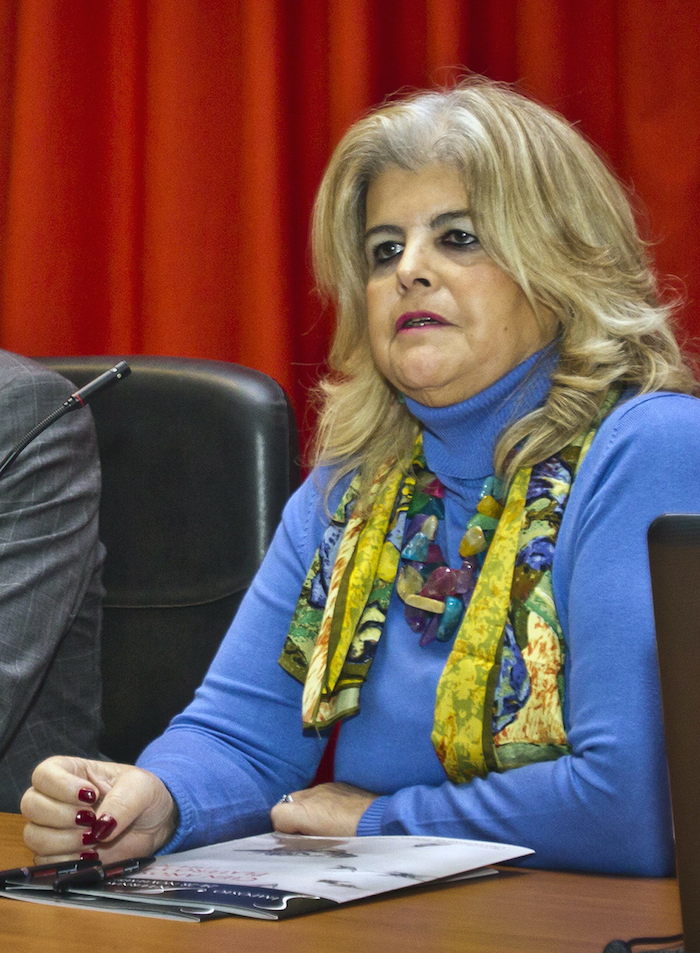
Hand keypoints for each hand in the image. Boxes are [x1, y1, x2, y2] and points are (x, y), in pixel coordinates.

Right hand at [21, 755, 176, 862]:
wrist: (156, 824)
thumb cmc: (144, 795)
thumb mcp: (141, 788)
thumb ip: (123, 802)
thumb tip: (101, 827)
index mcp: (72, 773)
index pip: (44, 774)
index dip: (60, 786)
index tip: (90, 796)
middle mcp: (56, 799)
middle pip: (31, 805)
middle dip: (61, 816)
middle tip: (91, 820)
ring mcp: (55, 829)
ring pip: (34, 836)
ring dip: (64, 841)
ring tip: (94, 840)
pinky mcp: (61, 855)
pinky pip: (46, 862)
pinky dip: (68, 862)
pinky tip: (91, 856)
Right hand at [270, 781, 376, 836]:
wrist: (381, 823)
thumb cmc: (350, 839)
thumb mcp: (319, 846)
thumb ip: (298, 838)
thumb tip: (288, 836)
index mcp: (304, 810)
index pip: (277, 813)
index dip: (282, 828)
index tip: (294, 840)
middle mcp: (313, 793)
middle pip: (290, 803)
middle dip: (294, 817)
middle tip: (306, 835)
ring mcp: (328, 787)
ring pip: (306, 797)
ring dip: (309, 810)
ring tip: (323, 827)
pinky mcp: (341, 785)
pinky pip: (323, 793)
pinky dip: (323, 803)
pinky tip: (336, 817)